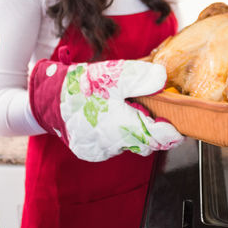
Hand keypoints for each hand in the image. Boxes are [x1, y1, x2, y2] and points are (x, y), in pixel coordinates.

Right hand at [29, 59, 182, 161]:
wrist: (47, 99)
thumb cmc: (80, 86)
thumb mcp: (113, 74)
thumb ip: (140, 77)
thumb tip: (162, 79)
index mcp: (120, 126)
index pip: (158, 137)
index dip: (172, 132)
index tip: (180, 127)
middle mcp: (111, 144)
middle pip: (145, 142)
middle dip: (151, 129)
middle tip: (150, 111)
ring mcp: (100, 151)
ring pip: (129, 144)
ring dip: (132, 130)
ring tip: (123, 110)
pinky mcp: (91, 153)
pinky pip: (113, 146)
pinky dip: (116, 134)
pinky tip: (107, 119)